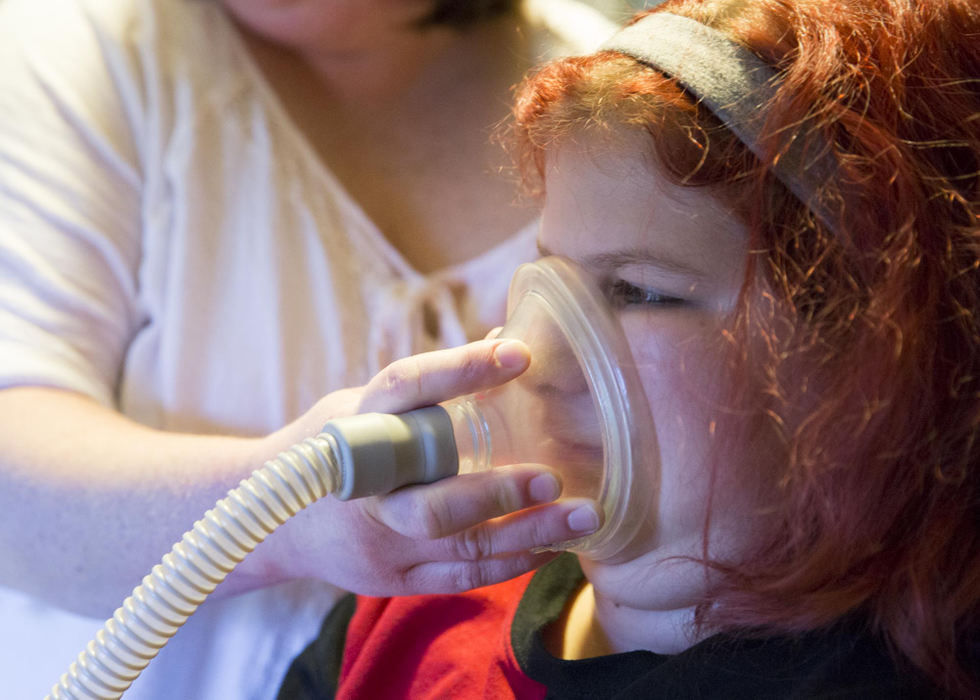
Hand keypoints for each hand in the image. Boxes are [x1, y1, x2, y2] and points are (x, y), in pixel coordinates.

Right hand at [241, 338, 600, 595]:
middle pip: (433, 502)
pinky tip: (550, 546)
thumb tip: (505, 337)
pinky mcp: (391, 579)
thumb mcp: (361, 404)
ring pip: (459, 547)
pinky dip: (511, 562)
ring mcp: (378, 543)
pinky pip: (460, 577)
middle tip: (555, 477)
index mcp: (355, 427)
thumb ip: (426, 388)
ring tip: (583, 518)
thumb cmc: (332, 447)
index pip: (406, 390)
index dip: (460, 369)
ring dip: (528, 533)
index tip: (518, 354)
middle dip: (498, 492)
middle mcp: (365, 490)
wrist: (271, 519)